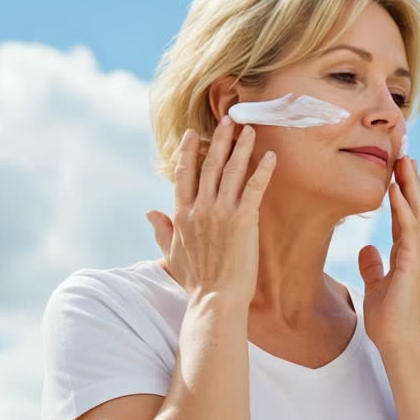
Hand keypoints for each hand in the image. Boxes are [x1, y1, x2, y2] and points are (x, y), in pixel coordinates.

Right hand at [145, 116, 275, 304]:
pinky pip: (254, 187)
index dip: (188, 151)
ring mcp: (221, 212)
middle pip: (210, 165)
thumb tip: (149, 212)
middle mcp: (200, 208)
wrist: (215, 299)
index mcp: (182, 214)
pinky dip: (262, 170)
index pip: (184, 174)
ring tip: (249, 129)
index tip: (193, 133)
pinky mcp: (243, 219)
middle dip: (219, 139)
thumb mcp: (172, 254)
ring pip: (232, 171)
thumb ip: (162, 230)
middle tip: (228, 119)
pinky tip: (270, 156)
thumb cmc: (196, 282)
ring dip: (241, 147)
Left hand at [358, 156, 419, 353]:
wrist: (397, 341)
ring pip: (416, 212)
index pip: (403, 214)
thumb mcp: (375, 285)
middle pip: (414, 206)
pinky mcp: (414, 263)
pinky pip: (408, 230)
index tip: (395, 166)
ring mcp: (417, 255)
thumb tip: (368, 249)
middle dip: (409, 179)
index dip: (400, 189)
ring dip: (410, 186)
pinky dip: (402, 209)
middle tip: (404, 152)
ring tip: (405, 160)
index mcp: (406, 252)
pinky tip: (396, 191)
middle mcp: (415, 249)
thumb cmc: (388, 318)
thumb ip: (374, 266)